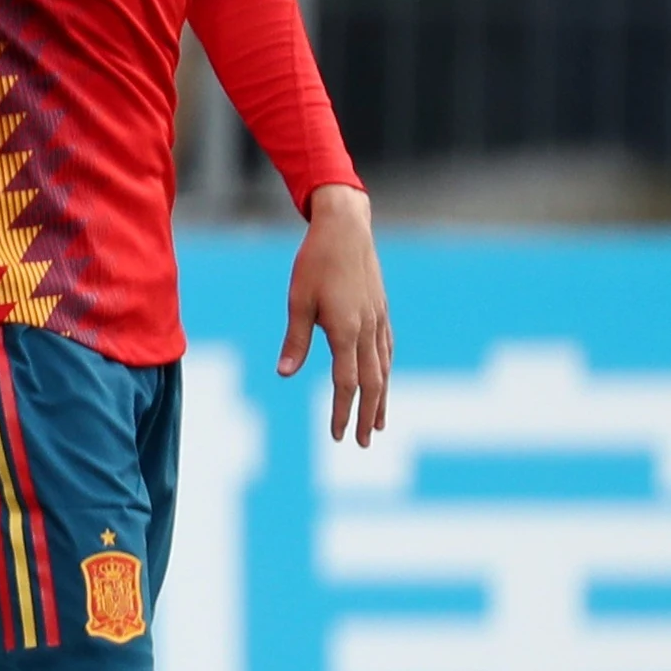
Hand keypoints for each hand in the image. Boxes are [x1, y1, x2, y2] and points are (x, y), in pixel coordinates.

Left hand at [282, 182, 389, 445]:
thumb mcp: (298, 302)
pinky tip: (383, 380)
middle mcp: (368, 330)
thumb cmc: (315, 263)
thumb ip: (295, 340)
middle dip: (368, 415)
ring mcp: (379, 320)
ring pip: (384, 368)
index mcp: (346, 331)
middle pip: (372, 383)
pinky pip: (387, 349)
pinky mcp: (381, 310)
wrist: (345, 228)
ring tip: (380, 423)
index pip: (346, 383)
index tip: (338, 436)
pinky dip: (386, 371)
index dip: (342, 412)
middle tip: (365, 442)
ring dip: (382, 398)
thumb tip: (284, 374)